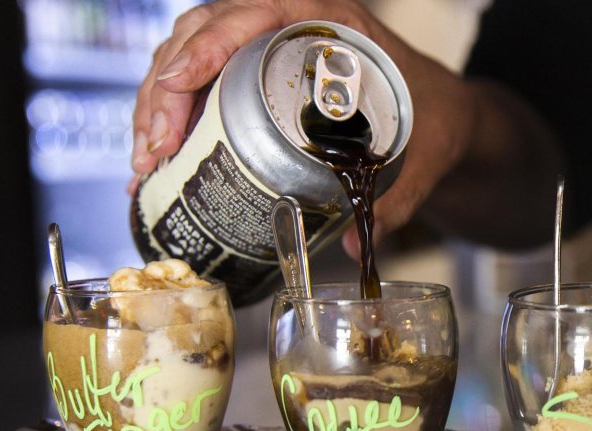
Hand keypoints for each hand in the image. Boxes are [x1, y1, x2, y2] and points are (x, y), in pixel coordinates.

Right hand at [130, 0, 475, 244]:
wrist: (445, 113)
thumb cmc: (436, 119)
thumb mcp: (422, 157)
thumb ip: (396, 200)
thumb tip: (356, 246)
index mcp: (334, 22)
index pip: (256, 12)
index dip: (210, 44)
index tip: (178, 85)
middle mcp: (294, 21)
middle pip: (205, 32)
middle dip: (167, 90)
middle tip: (154, 150)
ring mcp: (269, 40)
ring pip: (190, 52)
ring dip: (158, 103)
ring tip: (147, 162)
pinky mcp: (255, 67)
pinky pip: (201, 76)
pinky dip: (173, 113)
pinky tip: (158, 159)